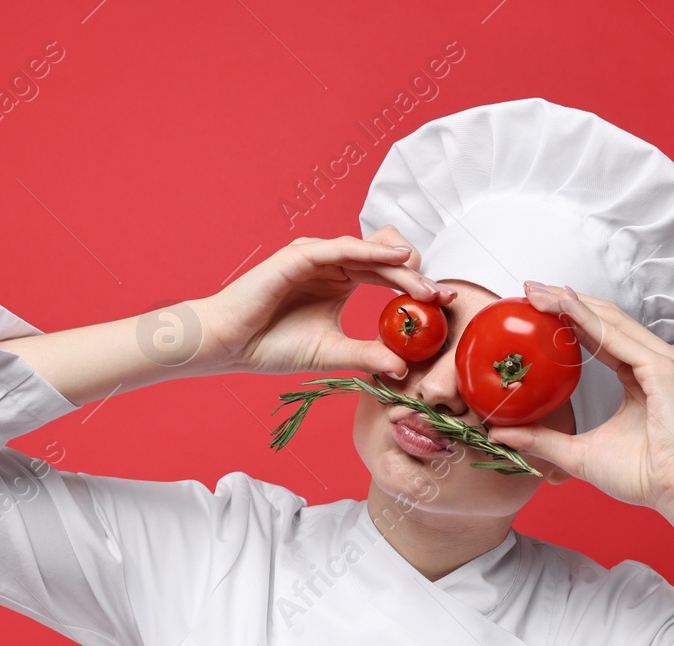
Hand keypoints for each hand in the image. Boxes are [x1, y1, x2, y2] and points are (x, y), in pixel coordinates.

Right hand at [194, 228, 455, 376]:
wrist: (228, 346)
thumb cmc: (271, 347)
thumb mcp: (330, 353)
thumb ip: (366, 355)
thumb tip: (404, 369)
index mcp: (340, 281)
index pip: (386, 275)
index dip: (416, 285)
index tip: (445, 304)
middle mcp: (331, 264)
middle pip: (383, 258)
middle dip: (415, 275)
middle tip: (442, 295)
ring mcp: (315, 255)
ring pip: (368, 250)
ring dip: (400, 264)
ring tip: (426, 281)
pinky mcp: (300, 255)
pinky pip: (342, 248)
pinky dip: (371, 251)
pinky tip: (397, 258)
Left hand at [486, 282, 673, 513]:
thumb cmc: (640, 476)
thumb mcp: (576, 454)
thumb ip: (541, 440)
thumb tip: (498, 434)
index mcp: (640, 376)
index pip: (600, 336)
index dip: (567, 319)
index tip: (532, 308)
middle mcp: (653, 363)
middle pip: (604, 319)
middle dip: (565, 301)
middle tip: (527, 290)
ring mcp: (661, 363)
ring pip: (611, 321)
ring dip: (573, 304)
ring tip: (539, 293)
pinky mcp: (663, 370)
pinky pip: (620, 339)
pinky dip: (590, 321)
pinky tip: (565, 308)